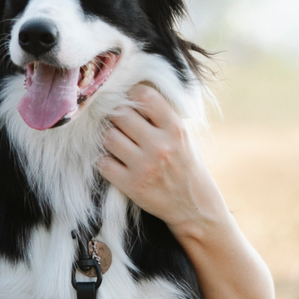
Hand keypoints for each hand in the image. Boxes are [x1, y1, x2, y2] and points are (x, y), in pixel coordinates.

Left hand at [100, 81, 276, 298]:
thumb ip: (162, 116)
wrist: (195, 209)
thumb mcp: (184, 137)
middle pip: (120, 115)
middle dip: (117, 118)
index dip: (133, 96)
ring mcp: (145, 166)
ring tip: (119, 145)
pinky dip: (106, 162)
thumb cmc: (186, 166)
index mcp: (175, 128)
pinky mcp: (131, 185)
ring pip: (108, 137)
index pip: (144, 96)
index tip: (132, 102)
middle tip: (121, 126)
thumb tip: (133, 90)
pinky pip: (103, 163)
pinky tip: (116, 164)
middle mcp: (160, 145)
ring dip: (109, 139)